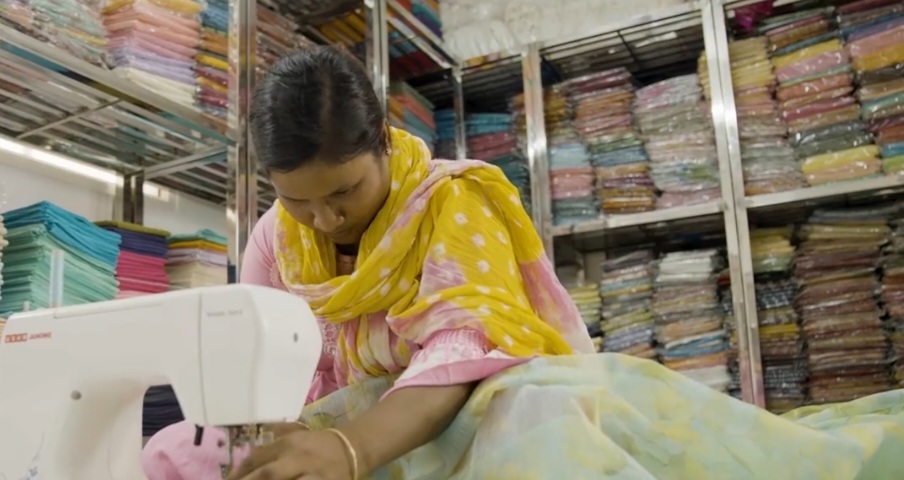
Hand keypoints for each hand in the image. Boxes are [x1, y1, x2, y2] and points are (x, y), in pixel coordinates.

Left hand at [227, 424, 354, 479]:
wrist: (353, 448)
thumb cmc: (318, 445)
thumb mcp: (294, 437)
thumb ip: (272, 444)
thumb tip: (244, 460)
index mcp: (288, 444)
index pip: (256, 458)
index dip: (238, 473)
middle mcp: (298, 457)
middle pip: (267, 474)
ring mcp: (312, 474)